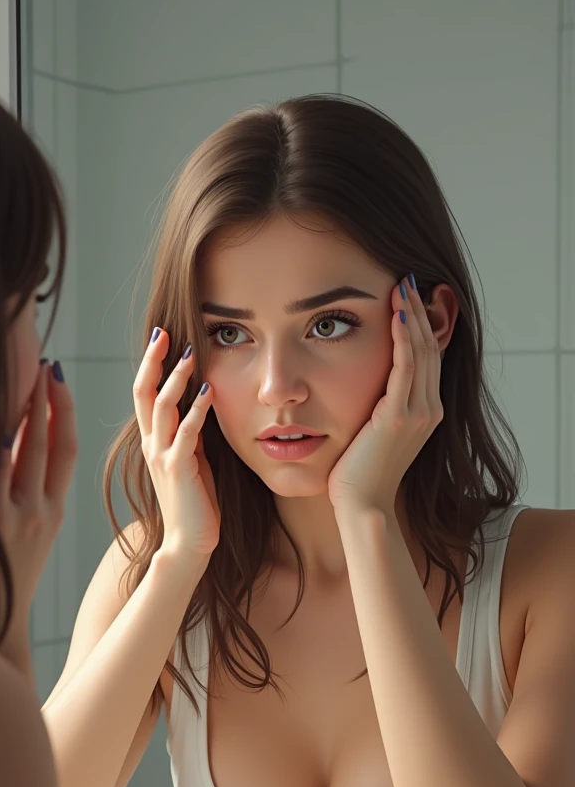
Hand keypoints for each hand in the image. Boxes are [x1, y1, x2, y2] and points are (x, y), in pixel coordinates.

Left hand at [0, 360, 77, 630]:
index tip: (59, 383)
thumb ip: (12, 501)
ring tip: (25, 379)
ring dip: (27, 413)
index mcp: (51, 514)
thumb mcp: (19, 542)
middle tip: (44, 365)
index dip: (65, 415)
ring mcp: (20, 517)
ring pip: (28, 453)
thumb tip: (3, 457)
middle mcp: (42, 511)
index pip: (65, 453)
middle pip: (50, 444)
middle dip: (47, 401)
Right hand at [133, 328, 219, 558]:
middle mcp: (151, 444)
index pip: (144, 394)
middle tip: (163, 333)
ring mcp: (162, 456)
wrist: (188, 543)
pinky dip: (197, 409)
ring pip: (162, 408)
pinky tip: (209, 391)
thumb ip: (190, 431)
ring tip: (190, 354)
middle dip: (153, 361)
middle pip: (143, 393)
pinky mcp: (178, 469)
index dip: (150, 364)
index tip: (161, 337)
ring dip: (176, 378)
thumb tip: (200, 402)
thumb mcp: (191, 458)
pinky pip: (186, 432)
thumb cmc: (194, 502)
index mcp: (152, 441)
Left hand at [327, 275, 442, 513]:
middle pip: (429, 348)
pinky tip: (396, 315)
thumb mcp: (373, 434)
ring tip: (401, 287)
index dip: (421, 325)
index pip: (427, 358)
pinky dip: (403, 339)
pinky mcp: (399, 417)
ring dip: (412, 316)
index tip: (407, 298)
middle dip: (418, 311)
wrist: (362, 506)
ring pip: (421, 352)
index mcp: (426, 413)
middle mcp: (428, 409)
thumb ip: (377, 408)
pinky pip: (405, 367)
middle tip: (406, 280)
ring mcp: (418, 413)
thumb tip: (365, 389)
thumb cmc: (358, 475)